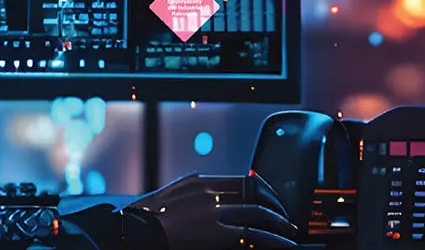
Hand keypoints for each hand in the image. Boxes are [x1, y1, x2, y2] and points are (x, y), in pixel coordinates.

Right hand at [127, 173, 298, 248]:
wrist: (135, 231)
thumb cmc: (148, 216)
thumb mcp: (172, 192)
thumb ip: (192, 187)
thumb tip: (204, 183)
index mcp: (201, 182)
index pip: (244, 181)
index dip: (265, 191)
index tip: (273, 201)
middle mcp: (211, 193)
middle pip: (255, 197)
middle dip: (276, 209)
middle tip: (286, 220)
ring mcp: (215, 213)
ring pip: (259, 215)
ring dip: (279, 225)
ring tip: (289, 234)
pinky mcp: (217, 234)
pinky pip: (253, 236)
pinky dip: (272, 240)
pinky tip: (282, 245)